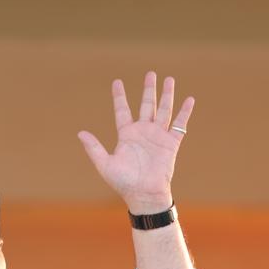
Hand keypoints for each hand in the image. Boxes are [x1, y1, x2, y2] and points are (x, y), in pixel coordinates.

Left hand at [78, 71, 193, 213]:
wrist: (144, 194)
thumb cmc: (123, 183)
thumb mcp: (105, 164)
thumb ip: (94, 148)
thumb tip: (80, 133)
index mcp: (126, 135)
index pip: (122, 110)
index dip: (119, 96)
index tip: (117, 81)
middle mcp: (142, 132)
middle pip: (146, 105)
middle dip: (149, 90)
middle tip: (150, 73)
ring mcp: (157, 136)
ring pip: (163, 110)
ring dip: (166, 95)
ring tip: (169, 79)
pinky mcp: (171, 143)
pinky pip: (178, 125)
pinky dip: (184, 112)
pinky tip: (189, 99)